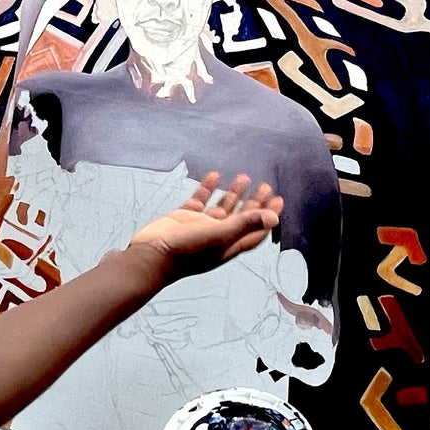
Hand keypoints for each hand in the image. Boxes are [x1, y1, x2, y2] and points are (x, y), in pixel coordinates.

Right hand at [128, 172, 282, 283]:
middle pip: (241, 217)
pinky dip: (208, 188)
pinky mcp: (184, 217)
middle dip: (254, 203)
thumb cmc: (187, 251)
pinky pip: (200, 199)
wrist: (152, 254)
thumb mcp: (221, 236)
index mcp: (229, 245)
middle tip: (265, 185)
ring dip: (233, 193)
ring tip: (244, 176)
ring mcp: (200, 226)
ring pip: (221, 207)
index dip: (268, 217)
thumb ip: (245, 224)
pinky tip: (214, 175)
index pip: (255, 231)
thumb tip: (274, 218)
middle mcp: (217, 236)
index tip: (278, 200)